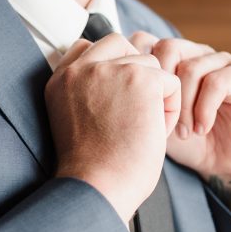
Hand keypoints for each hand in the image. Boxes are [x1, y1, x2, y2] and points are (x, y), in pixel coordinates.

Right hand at [45, 33, 180, 223]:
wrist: (97, 189)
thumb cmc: (92, 171)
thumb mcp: (75, 122)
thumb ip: (88, 93)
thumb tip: (122, 80)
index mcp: (59, 80)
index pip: (86, 47)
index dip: (109, 66)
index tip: (116, 98)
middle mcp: (80, 69)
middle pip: (120, 43)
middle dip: (135, 71)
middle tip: (136, 110)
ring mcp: (109, 70)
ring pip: (149, 63)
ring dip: (154, 94)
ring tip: (143, 129)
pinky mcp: (140, 79)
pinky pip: (171, 82)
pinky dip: (170, 108)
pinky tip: (154, 132)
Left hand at [128, 31, 230, 185]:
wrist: (222, 165)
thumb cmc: (184, 143)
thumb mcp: (150, 119)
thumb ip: (131, 96)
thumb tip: (102, 83)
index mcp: (168, 58)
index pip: (143, 40)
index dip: (137, 70)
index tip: (136, 106)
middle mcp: (193, 53)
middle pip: (166, 48)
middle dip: (160, 89)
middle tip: (161, 121)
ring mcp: (218, 60)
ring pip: (191, 67)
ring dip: (184, 106)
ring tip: (183, 133)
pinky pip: (217, 81)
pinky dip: (204, 109)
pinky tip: (200, 129)